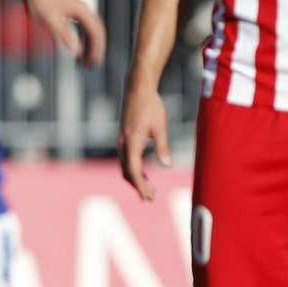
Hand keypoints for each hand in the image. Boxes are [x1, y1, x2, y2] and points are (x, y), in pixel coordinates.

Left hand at [22, 0, 106, 67]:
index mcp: (83, 10)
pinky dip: (83, 39)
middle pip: (97, 31)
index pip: (97, 32)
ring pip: (90, 29)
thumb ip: (65, 34)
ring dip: (90, 45)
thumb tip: (77, 50)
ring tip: (84, 61)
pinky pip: (82, 27)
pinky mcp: (70, 10)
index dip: (97, 48)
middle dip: (96, 49)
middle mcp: (83, 8)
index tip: (93, 62)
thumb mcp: (52, 19)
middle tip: (90, 65)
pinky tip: (77, 47)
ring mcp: (77, 9)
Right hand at [117, 81, 169, 200]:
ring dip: (135, 178)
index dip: (140, 186)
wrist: (138, 88)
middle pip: (126, 171)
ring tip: (149, 188)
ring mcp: (121, 140)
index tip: (148, 197)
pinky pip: (125, 158)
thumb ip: (162, 147)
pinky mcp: (124, 137)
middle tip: (151, 198)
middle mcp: (123, 142)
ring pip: (124, 165)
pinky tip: (144, 171)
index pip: (133, 170)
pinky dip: (133, 168)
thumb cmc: (151, 106)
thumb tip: (166, 165)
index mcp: (132, 141)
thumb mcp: (160, 127)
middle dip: (138, 186)